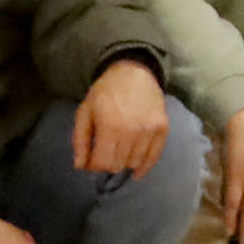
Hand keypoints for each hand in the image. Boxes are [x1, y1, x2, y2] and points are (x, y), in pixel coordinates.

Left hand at [70, 58, 174, 177]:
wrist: (134, 72)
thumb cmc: (106, 91)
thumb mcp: (85, 111)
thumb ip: (80, 140)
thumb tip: (80, 166)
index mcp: (109, 126)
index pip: (101, 162)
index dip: (93, 164)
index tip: (92, 158)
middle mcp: (132, 132)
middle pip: (117, 165)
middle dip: (108, 163)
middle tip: (106, 153)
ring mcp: (149, 131)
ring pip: (134, 162)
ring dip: (125, 162)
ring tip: (120, 152)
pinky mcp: (163, 129)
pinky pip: (155, 157)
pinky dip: (145, 166)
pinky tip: (138, 170)